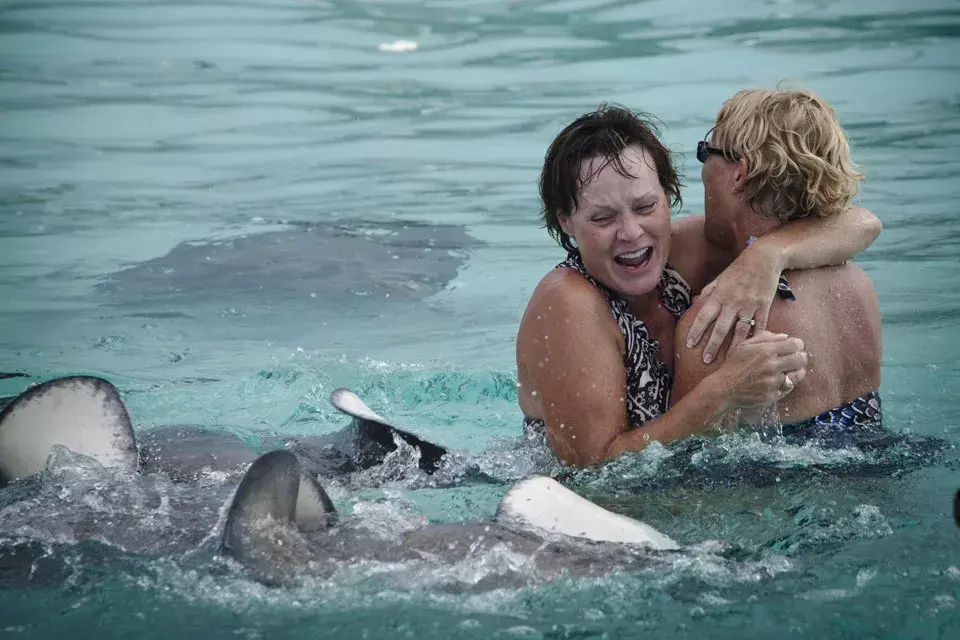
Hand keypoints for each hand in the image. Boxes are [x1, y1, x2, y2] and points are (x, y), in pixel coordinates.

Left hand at [684, 242, 782, 363]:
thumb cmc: (739, 269)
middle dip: (712, 345)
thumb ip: (708, 292)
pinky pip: (760, 326)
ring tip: (728, 361)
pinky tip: (753, 350)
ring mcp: (749, 305)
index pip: (703, 316)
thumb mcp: (719, 278)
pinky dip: (757, 339)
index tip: (689, 344)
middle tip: (706, 360)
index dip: (696, 331)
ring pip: (740, 330)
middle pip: (721, 328)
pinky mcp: (764, 306)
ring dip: (733, 347)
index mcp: (719, 295)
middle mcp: (732, 302)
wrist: (763, 259)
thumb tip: (696, 303)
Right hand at [711, 331, 807, 408]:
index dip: (798, 345)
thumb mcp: (745, 345)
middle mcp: (772, 366)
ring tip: (789, 370)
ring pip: (799, 374)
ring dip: (796, 371)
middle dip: (800, 357)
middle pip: (801, 359)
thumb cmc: (733, 365)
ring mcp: (773, 382)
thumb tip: (785, 336)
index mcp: (766, 351)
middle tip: (795, 358)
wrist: (724, 388)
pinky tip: (780, 380)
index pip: (796, 344)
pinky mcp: (773, 395)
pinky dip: (787, 383)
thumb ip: (765, 337)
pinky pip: (789, 387)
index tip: (794, 347)